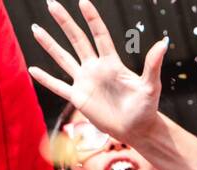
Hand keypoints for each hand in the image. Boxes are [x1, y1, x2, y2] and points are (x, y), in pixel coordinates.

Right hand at [29, 0, 164, 146]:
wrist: (137, 129)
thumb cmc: (146, 108)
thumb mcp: (151, 87)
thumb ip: (152, 65)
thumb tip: (164, 42)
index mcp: (112, 63)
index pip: (99, 35)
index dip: (92, 18)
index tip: (82, 1)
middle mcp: (96, 68)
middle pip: (77, 39)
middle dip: (64, 22)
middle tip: (51, 3)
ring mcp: (85, 82)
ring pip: (63, 59)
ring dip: (49, 44)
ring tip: (36, 28)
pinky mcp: (79, 98)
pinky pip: (59, 86)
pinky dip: (45, 79)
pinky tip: (32, 69)